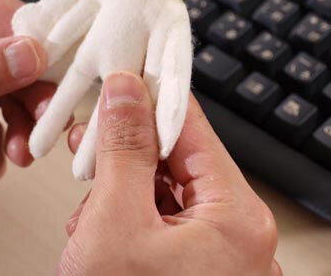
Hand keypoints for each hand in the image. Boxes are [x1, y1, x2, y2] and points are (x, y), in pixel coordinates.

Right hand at [60, 72, 281, 275]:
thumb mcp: (115, 224)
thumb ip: (122, 149)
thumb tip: (128, 92)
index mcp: (238, 218)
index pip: (195, 128)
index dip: (152, 96)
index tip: (124, 73)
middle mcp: (240, 238)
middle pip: (181, 162)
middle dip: (128, 155)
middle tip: (91, 147)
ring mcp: (220, 262)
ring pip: (169, 195)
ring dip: (123, 192)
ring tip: (90, 214)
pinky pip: (167, 229)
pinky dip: (130, 223)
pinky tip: (100, 235)